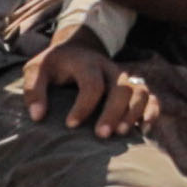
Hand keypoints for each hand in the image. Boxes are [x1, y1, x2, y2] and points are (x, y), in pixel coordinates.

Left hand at [23, 31, 157, 139]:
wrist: (77, 50)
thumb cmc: (55, 65)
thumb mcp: (37, 70)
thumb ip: (34, 90)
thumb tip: (38, 116)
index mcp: (86, 62)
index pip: (91, 83)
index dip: (84, 106)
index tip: (70, 125)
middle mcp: (110, 68)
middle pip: (121, 87)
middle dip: (113, 112)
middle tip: (101, 136)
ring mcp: (125, 77)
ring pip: (141, 91)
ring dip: (134, 113)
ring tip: (121, 134)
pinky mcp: (134, 87)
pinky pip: (152, 97)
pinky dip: (152, 112)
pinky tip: (144, 130)